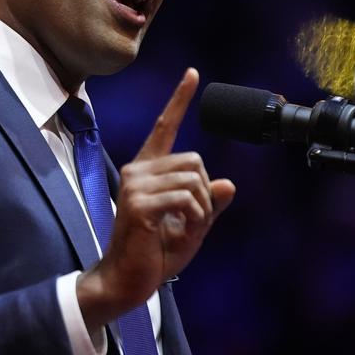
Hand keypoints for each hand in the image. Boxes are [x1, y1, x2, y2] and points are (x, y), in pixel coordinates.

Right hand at [76, 68, 236, 330]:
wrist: (126, 281)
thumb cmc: (154, 253)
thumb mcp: (191, 226)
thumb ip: (209, 204)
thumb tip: (228, 183)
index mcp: (147, 170)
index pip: (165, 126)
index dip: (180, 99)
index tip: (193, 73)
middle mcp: (137, 170)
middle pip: (195, 161)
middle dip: (204, 193)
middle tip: (190, 220)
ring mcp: (135, 185)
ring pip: (194, 180)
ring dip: (200, 209)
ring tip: (181, 229)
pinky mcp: (138, 204)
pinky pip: (186, 199)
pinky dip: (194, 218)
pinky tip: (177, 231)